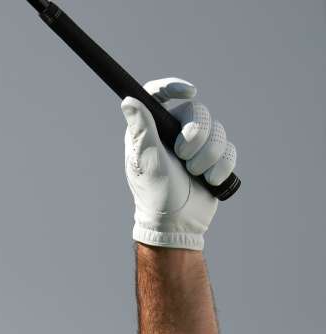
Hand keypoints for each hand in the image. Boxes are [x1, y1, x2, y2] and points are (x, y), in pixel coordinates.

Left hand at [120, 77, 236, 250]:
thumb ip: (142, 129)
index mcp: (151, 129)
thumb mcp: (146, 159)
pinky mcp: (214, 158)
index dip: (173, 87)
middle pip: (198, 111)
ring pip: (217, 130)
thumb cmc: (155, 192)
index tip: (189, 92)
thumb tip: (128, 100)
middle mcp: (172, 132)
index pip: (158, 95)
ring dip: (208, 156)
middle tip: (183, 157)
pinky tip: (208, 180)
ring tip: (194, 173)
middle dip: (196, 136)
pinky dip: (221, 166)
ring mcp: (195, 145)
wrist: (177, 222)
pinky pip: (229, 149)